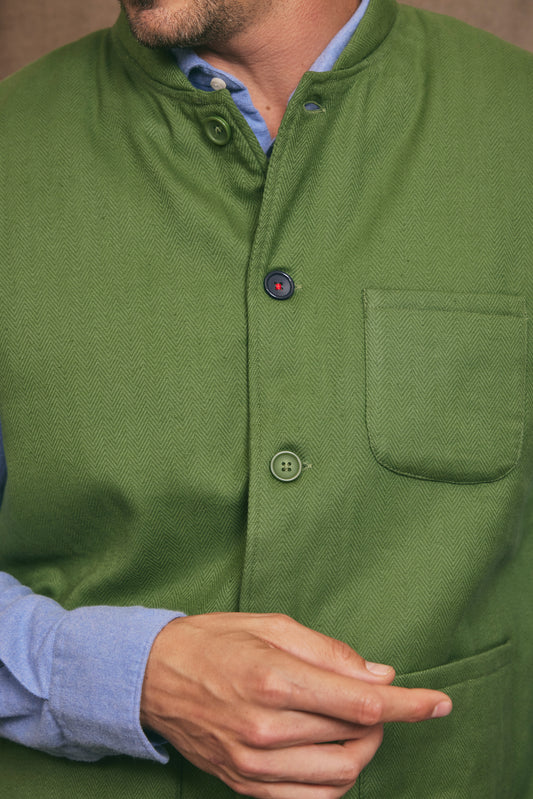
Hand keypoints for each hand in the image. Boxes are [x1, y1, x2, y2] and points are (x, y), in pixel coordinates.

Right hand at [140, 613, 451, 798]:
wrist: (152, 678)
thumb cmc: (214, 642)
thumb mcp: (271, 626)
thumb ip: (330, 652)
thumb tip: (381, 676)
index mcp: (273, 679)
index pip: (361, 702)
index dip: (408, 705)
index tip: (438, 703)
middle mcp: (265, 729)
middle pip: (356, 740)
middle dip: (381, 720)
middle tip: (368, 697)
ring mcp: (254, 765)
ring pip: (340, 775)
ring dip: (362, 749)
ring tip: (349, 722)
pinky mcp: (245, 785)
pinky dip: (336, 778)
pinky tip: (330, 751)